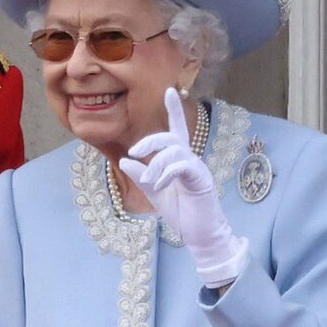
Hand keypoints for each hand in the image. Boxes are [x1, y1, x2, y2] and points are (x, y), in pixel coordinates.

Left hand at [118, 87, 247, 287]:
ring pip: (174, 151)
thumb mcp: (155, 194)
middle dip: (150, 140)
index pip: (176, 130)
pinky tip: (159, 185)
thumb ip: (142, 177)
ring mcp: (197, 169)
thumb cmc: (183, 214)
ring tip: (150, 181)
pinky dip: (166, 174)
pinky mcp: (201, 180)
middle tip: (134, 151)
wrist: (200, 236)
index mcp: (179, 161)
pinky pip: (182, 166)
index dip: (173, 110)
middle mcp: (190, 160)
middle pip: (170, 137)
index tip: (169, 89)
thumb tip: (124, 161)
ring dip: (156, 164)